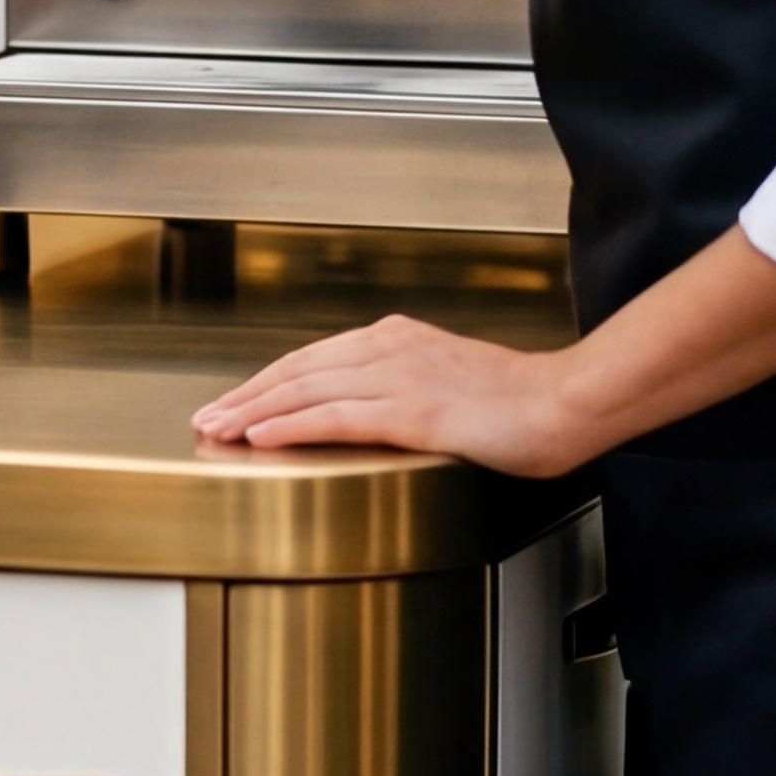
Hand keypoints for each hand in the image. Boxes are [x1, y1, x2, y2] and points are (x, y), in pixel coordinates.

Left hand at [192, 316, 596, 477]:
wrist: (569, 401)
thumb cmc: (522, 399)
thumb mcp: (451, 380)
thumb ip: (407, 385)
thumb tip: (375, 408)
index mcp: (397, 338)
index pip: (312, 359)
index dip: (266, 382)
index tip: (234, 402)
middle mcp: (390, 348)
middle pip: (297, 371)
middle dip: (246, 396)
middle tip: (207, 418)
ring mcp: (400, 377)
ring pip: (305, 392)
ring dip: (254, 412)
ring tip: (218, 429)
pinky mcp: (413, 410)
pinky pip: (337, 416)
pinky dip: (292, 425)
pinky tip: (262, 437)